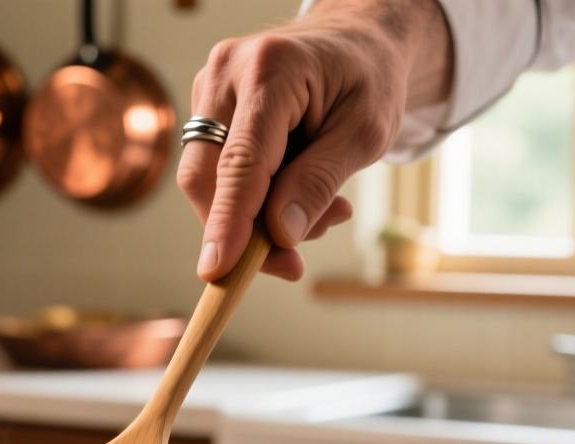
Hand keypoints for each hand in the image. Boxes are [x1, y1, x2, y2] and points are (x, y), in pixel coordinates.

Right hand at [179, 0, 451, 281]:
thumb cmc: (368, 80)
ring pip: (208, 181)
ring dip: (256, 216)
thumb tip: (280, 234)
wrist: (356, 43)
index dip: (228, 221)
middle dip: (243, 232)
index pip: (240, 160)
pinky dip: (254, 199)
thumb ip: (321, 181)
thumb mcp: (366, 133)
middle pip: (207, 176)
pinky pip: (217, 173)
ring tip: (323, 211)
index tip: (217, 270)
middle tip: (295, 261)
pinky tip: (298, 191)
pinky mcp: (207, 109)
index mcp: (270, 69)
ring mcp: (209, 89)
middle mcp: (226, 73)